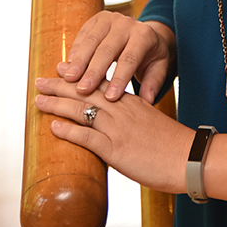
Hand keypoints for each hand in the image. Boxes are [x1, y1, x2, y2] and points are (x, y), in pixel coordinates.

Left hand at [35, 76, 190, 193]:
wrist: (188, 157)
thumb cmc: (171, 143)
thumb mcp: (150, 121)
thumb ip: (132, 116)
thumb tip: (116, 118)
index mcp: (131, 101)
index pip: (100, 82)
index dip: (79, 75)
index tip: (62, 69)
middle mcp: (123, 109)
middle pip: (86, 92)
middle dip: (60, 86)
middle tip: (40, 81)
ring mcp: (119, 128)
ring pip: (83, 110)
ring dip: (57, 104)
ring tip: (38, 100)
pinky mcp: (117, 149)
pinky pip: (88, 137)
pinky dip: (69, 131)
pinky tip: (54, 127)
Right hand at [56, 11, 174, 102]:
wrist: (144, 33)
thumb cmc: (151, 56)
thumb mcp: (158, 68)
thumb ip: (153, 83)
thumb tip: (148, 101)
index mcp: (144, 35)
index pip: (130, 58)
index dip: (119, 78)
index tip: (110, 98)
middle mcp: (127, 24)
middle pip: (107, 49)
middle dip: (94, 71)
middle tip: (82, 90)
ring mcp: (111, 19)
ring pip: (92, 41)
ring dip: (79, 61)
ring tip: (69, 79)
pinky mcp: (96, 19)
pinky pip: (83, 35)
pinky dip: (74, 51)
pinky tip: (66, 67)